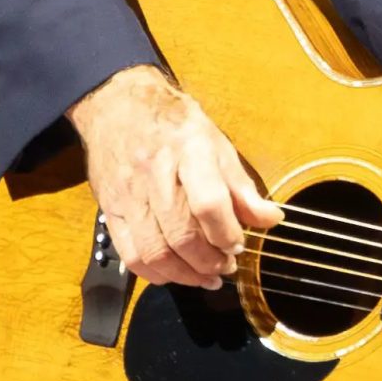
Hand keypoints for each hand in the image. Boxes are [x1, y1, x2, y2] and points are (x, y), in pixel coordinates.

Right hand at [68, 64, 282, 289]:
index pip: (209, 204)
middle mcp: (155, 174)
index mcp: (188, 152)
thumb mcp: (216, 144)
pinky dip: (156, 274)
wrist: (118, 104)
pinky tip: (176, 273)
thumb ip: (242, 187)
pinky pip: (131, 255)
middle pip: (181, 235)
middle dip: (210, 261)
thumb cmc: (173, 125)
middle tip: (226, 265)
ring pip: (155, 253)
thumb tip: (270, 219)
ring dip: (186, 275)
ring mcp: (129, 195)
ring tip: (206, 276)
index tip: (238, 244)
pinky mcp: (110, 210)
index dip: (227, 233)